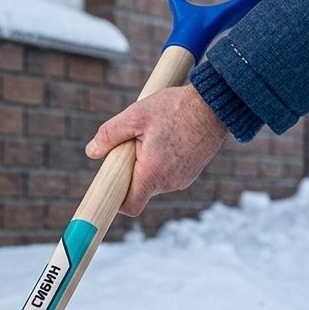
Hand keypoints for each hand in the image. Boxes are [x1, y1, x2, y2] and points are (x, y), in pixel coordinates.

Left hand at [84, 85, 227, 215]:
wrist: (216, 102)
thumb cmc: (176, 107)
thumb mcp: (136, 114)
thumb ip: (110, 134)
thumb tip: (92, 151)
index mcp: (153, 173)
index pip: (130, 206)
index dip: (116, 201)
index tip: (109, 187)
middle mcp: (169, 183)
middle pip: (140, 190)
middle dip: (130, 173)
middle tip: (133, 146)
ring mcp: (183, 180)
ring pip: (154, 181)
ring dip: (147, 166)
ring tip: (154, 138)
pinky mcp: (191, 173)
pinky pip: (168, 174)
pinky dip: (162, 162)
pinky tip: (167, 140)